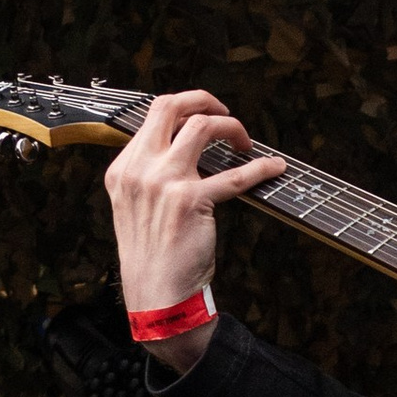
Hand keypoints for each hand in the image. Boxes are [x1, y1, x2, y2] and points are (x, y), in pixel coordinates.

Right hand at [103, 88, 283, 374]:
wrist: (156, 296)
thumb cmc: (152, 256)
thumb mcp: (135, 208)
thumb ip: (151, 176)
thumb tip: (185, 150)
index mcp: (123, 169)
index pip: (153, 116)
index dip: (185, 109)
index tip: (207, 118)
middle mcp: (139, 170)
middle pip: (170, 106)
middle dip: (206, 100)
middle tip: (228, 115)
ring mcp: (163, 182)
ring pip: (203, 126)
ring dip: (232, 127)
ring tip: (247, 144)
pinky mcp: (190, 200)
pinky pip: (235, 175)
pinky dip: (260, 168)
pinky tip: (274, 168)